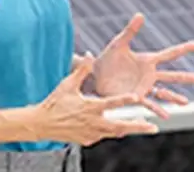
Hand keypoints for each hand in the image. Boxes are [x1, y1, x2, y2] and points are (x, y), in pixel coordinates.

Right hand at [33, 57, 158, 145]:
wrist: (41, 124)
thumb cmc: (54, 102)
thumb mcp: (67, 84)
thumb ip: (82, 70)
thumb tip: (89, 53)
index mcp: (89, 107)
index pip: (111, 103)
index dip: (125, 99)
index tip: (138, 97)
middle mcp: (92, 123)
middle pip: (119, 126)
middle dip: (137, 127)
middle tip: (152, 126)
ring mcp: (91, 134)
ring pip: (115, 133)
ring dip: (130, 129)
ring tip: (146, 127)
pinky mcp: (88, 140)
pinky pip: (105, 136)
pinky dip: (115, 131)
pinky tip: (123, 127)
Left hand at [92, 13, 193, 118]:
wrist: (94, 76)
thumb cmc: (106, 58)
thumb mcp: (119, 43)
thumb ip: (130, 31)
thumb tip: (140, 14)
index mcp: (148, 60)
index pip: (171, 53)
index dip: (185, 49)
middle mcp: (149, 74)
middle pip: (173, 76)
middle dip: (188, 78)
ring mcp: (144, 87)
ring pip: (164, 93)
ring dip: (175, 97)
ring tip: (186, 102)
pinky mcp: (136, 97)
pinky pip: (149, 104)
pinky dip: (157, 110)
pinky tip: (166, 116)